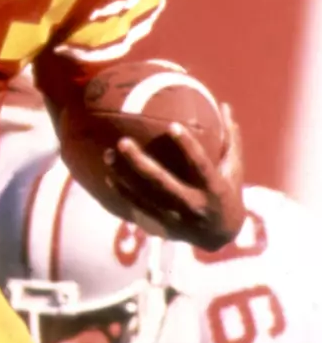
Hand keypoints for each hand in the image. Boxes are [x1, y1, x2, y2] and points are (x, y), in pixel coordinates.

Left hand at [106, 103, 244, 250]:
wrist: (220, 236)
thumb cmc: (228, 192)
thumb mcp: (234, 169)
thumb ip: (230, 140)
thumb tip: (224, 105)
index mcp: (214, 188)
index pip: (200, 165)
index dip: (187, 146)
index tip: (172, 126)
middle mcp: (193, 204)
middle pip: (162, 183)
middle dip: (140, 163)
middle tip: (122, 142)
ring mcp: (175, 216)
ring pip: (144, 196)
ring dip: (124, 176)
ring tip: (108, 155)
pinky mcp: (162, 225)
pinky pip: (138, 207)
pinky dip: (123, 193)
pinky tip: (109, 177)